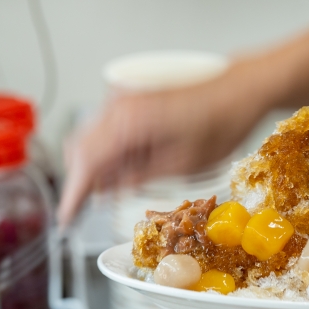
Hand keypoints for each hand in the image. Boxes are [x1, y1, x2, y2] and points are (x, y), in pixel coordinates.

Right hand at [57, 60, 271, 225]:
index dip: (72, 197)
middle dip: (82, 181)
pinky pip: (108, 127)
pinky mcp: (134, 97)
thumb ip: (139, 177)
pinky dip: (110, 150)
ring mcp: (125, 98)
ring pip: (91, 138)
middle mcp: (119, 106)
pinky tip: (130, 167)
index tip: (67, 220)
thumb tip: (109, 189)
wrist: (242, 88)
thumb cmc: (222, 122)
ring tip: (118, 188)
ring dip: (96, 165)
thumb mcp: (182, 165)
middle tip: (88, 209)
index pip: (84, 164)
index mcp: (127, 123)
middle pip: (79, 149)